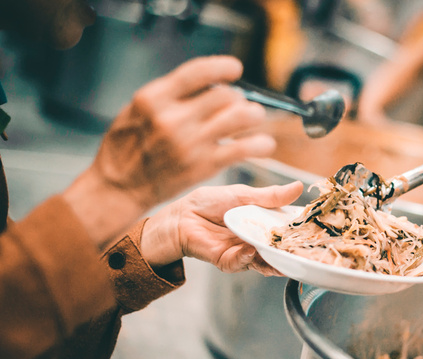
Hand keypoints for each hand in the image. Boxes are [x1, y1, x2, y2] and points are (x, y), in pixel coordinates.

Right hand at [65, 56, 274, 247]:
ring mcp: (191, 142)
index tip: (234, 69)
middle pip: (225, 95)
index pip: (197, 72)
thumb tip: (208, 82)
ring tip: (254, 117)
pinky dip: (259, 145)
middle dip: (238, 97)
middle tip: (239, 104)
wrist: (119, 187)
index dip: (222, 67)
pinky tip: (264, 144)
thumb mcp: (136, 110)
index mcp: (153, 98)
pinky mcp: (204, 165)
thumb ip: (168, 95)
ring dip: (253, 115)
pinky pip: (242, 149)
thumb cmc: (126, 148)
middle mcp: (173, 118)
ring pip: (239, 117)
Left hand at [139, 181, 303, 274]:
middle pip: (279, 250)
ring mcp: (243, 253)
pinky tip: (251, 250)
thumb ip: (270, 196)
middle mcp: (256, 241)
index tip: (314, 229)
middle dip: (292, 252)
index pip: (286, 230)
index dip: (299, 231)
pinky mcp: (227, 260)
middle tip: (305, 250)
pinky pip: (241, 263)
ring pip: (264, 261)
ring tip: (282, 255)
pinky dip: (247, 258)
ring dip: (273, 260)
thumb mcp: (244, 195)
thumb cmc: (209, 203)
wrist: (182, 216)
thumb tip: (298, 187)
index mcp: (263, 223)